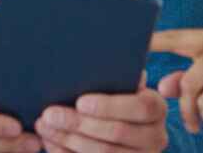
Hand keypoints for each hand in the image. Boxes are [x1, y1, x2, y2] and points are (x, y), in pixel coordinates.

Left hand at [34, 81, 168, 152]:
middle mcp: (155, 137)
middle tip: (50, 114)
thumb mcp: (120, 85)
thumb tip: (104, 62)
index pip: (141, 107)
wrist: (115, 125)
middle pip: (118, 132)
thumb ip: (117, 76)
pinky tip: (50, 141)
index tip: (80, 101)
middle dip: (80, 123)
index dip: (110, 105)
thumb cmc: (114, 95)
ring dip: (69, 139)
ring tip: (44, 125)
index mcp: (157, 109)